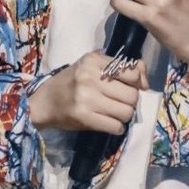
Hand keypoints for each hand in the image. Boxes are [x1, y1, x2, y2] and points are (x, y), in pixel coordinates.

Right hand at [28, 51, 147, 133]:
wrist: (43, 102)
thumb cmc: (70, 82)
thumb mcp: (91, 66)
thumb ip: (117, 68)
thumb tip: (145, 80)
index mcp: (93, 61)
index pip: (132, 72)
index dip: (138, 82)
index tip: (134, 87)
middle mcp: (90, 77)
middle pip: (131, 94)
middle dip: (130, 102)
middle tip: (120, 102)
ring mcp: (86, 98)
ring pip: (126, 111)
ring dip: (124, 116)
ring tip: (114, 114)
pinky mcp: (84, 117)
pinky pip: (115, 126)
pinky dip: (116, 127)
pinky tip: (109, 124)